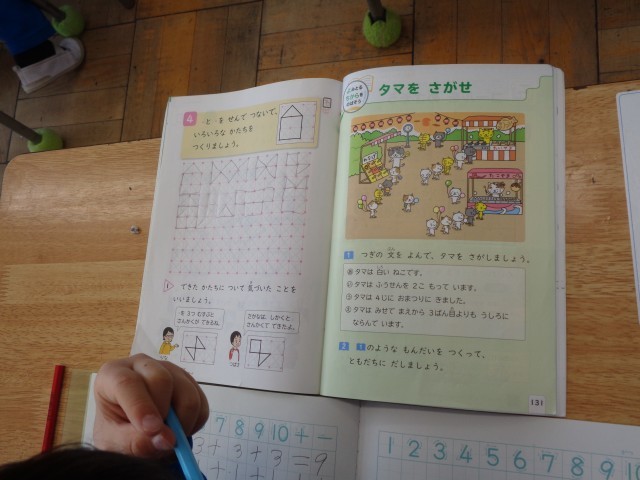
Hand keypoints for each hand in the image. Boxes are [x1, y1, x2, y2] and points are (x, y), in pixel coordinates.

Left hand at [92, 354, 208, 457]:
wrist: (129, 428)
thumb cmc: (116, 430)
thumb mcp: (114, 442)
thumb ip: (135, 442)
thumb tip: (165, 440)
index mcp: (113, 374)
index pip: (127, 383)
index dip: (141, 406)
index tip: (152, 430)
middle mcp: (142, 365)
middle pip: (162, 380)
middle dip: (165, 413)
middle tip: (162, 438)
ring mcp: (168, 369)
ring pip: (187, 391)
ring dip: (183, 421)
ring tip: (169, 437)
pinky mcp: (187, 380)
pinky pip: (201, 401)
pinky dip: (195, 422)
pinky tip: (179, 429)